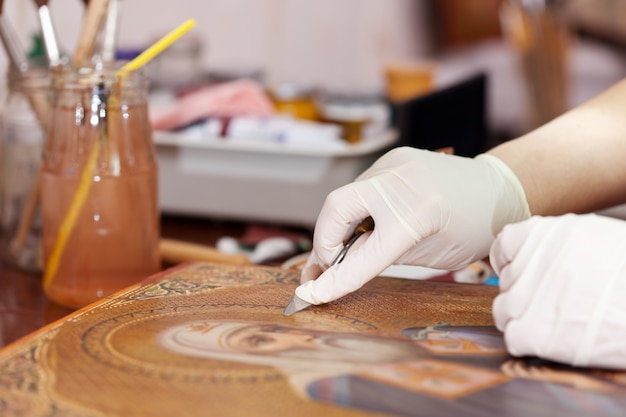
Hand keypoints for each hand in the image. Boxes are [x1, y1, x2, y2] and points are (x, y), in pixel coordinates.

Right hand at [296, 146, 529, 304]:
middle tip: (329, 264)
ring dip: (338, 225)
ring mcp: (394, 164)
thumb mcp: (430, 256)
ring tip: (346, 248)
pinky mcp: (391, 158)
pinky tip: (368, 223)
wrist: (498, 188)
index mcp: (417, 214)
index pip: (364, 254)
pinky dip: (355, 210)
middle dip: (325, 241)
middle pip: (336, 208)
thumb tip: (337, 267)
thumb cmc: (472, 228)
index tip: (311, 294)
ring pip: (344, 198)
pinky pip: (360, 188)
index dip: (336, 278)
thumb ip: (379, 258)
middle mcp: (399, 181)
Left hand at [491, 213, 625, 368]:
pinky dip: (528, 342)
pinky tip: (553, 339)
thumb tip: (538, 256)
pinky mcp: (537, 332)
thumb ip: (559, 245)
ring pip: (504, 310)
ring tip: (558, 322)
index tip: (530, 275)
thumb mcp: (596, 238)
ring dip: (524, 319)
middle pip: (507, 282)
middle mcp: (532, 262)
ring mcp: (530, 297)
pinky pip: (513, 337)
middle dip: (526, 293)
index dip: (515, 263)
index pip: (505, 246)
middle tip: (557, 303)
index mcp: (546, 233)